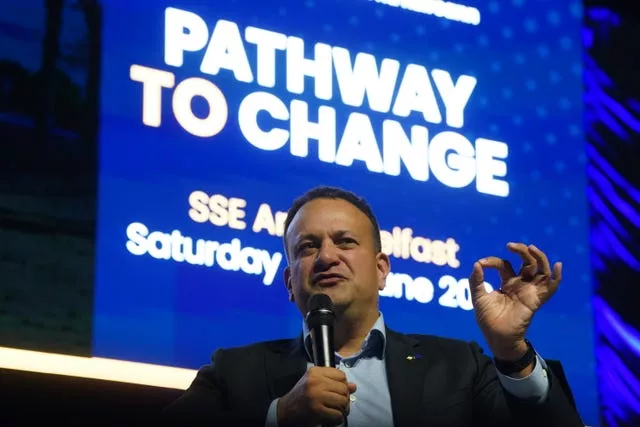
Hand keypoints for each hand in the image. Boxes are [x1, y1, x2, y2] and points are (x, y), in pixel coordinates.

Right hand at [277, 366, 356, 426]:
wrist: (285, 411)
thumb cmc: (302, 395)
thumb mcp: (315, 383)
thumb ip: (333, 382)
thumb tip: (353, 386)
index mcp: (315, 372)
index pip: (341, 375)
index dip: (342, 384)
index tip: (337, 391)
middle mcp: (316, 381)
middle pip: (344, 388)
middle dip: (344, 398)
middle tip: (338, 403)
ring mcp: (316, 396)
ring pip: (343, 401)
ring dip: (342, 408)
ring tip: (336, 410)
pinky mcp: (317, 410)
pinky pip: (338, 414)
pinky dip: (338, 418)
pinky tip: (332, 417)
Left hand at [468, 243, 561, 360]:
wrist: (495, 336)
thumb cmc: (487, 318)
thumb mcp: (478, 297)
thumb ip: (476, 281)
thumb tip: (476, 264)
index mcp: (507, 282)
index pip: (504, 264)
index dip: (492, 261)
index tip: (481, 264)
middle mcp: (520, 284)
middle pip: (527, 262)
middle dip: (521, 251)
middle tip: (510, 245)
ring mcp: (529, 291)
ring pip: (541, 270)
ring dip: (538, 257)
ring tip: (531, 248)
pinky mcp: (535, 299)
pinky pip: (551, 288)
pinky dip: (556, 277)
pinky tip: (557, 266)